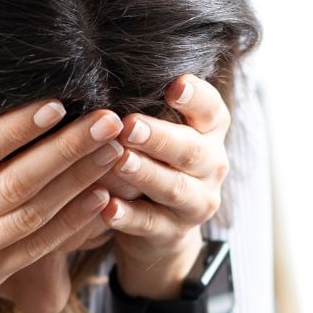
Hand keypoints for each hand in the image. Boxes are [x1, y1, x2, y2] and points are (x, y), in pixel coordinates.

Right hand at [0, 60, 125, 312]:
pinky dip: (74, 223)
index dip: (11, 133)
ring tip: (116, 148)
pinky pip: (38, 249)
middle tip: (108, 119)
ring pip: (32, 219)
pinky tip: (105, 193)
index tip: (54, 103)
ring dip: (79, 184)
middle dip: (64, 153)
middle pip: (11, 189)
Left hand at [101, 75, 231, 299]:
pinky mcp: (174, 233)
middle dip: (159, 138)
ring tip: (118, 161)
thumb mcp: (158, 133)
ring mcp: (196, 202)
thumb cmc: (155, 162)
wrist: (162, 228)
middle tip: (129, 126)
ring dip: (145, 174)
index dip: (196, 97)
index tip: (174, 85)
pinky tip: (106, 207)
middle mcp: (211, 165)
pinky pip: (151, 224)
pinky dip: (128, 216)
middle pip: (191, 150)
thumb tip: (101, 78)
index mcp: (209, 132)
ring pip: (174, 188)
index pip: (211, 109)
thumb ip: (144, 109)